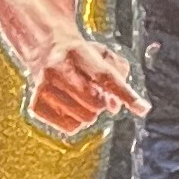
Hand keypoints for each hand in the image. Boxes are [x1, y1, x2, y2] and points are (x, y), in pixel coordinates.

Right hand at [21, 31, 145, 138]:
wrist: (45, 50)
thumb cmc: (81, 57)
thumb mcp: (103, 55)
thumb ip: (119, 77)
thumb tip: (115, 106)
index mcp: (76, 52)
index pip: (106, 77)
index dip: (125, 94)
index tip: (142, 108)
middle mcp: (56, 69)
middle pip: (95, 103)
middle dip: (102, 102)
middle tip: (94, 91)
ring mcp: (43, 88)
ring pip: (84, 118)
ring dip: (89, 112)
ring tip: (79, 96)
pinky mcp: (36, 106)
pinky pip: (71, 128)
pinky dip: (75, 121)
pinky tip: (68, 105)